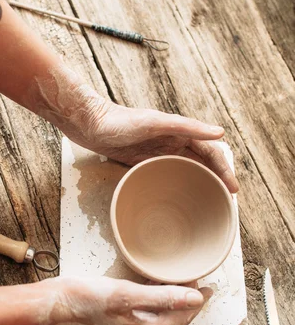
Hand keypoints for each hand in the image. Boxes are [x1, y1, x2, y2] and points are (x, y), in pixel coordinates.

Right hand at [37, 277, 212, 324]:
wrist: (51, 306)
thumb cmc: (84, 299)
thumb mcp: (125, 294)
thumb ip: (161, 297)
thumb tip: (194, 299)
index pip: (181, 318)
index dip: (197, 302)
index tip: (210, 287)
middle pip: (171, 319)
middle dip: (188, 303)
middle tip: (198, 282)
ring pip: (158, 316)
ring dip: (172, 300)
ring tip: (180, 283)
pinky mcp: (113, 321)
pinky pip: (143, 312)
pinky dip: (154, 300)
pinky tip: (151, 286)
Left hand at [79, 100, 238, 192]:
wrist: (91, 126)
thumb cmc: (122, 122)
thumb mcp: (155, 123)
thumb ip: (187, 126)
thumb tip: (219, 133)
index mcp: (180, 131)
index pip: (210, 153)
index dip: (224, 170)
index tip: (233, 189)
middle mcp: (174, 142)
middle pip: (203, 163)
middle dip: (216, 179)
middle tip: (225, 201)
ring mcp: (160, 153)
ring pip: (188, 170)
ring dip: (201, 183)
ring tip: (210, 202)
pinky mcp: (145, 162)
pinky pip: (170, 175)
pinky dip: (181, 185)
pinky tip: (182, 198)